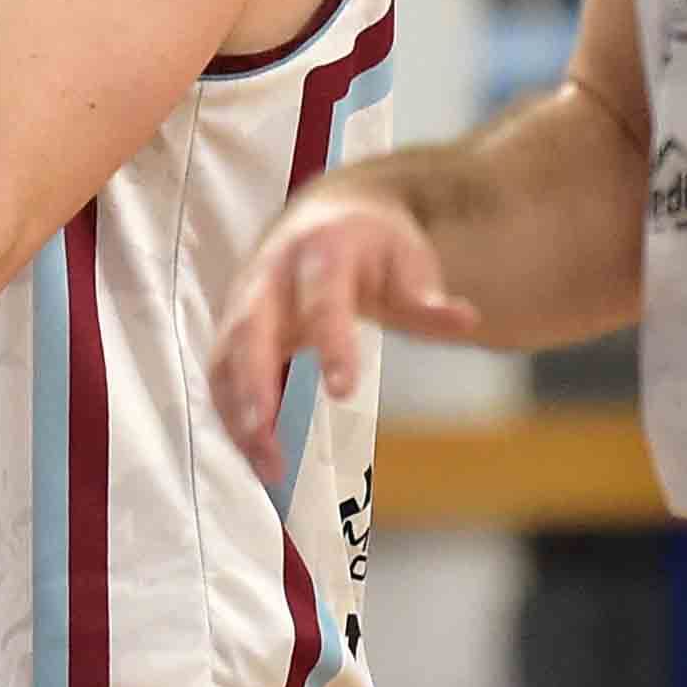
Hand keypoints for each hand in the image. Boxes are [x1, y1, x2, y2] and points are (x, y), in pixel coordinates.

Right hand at [206, 187, 483, 484]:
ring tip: (268, 468)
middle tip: (272, 444)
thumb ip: (426, 298)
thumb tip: (465, 320)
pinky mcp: (231, 331)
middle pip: (249, 331)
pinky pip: (222, 376)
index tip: (343, 392)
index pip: (321, 298)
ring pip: (225, 359)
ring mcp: (242, 303)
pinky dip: (233, 418)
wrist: (326, 217)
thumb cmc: (372, 247)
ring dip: (238, 415)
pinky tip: (259, 458)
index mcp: (321, 250)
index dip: (330, 342)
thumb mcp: (407, 261)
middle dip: (255, 388)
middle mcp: (270, 274)